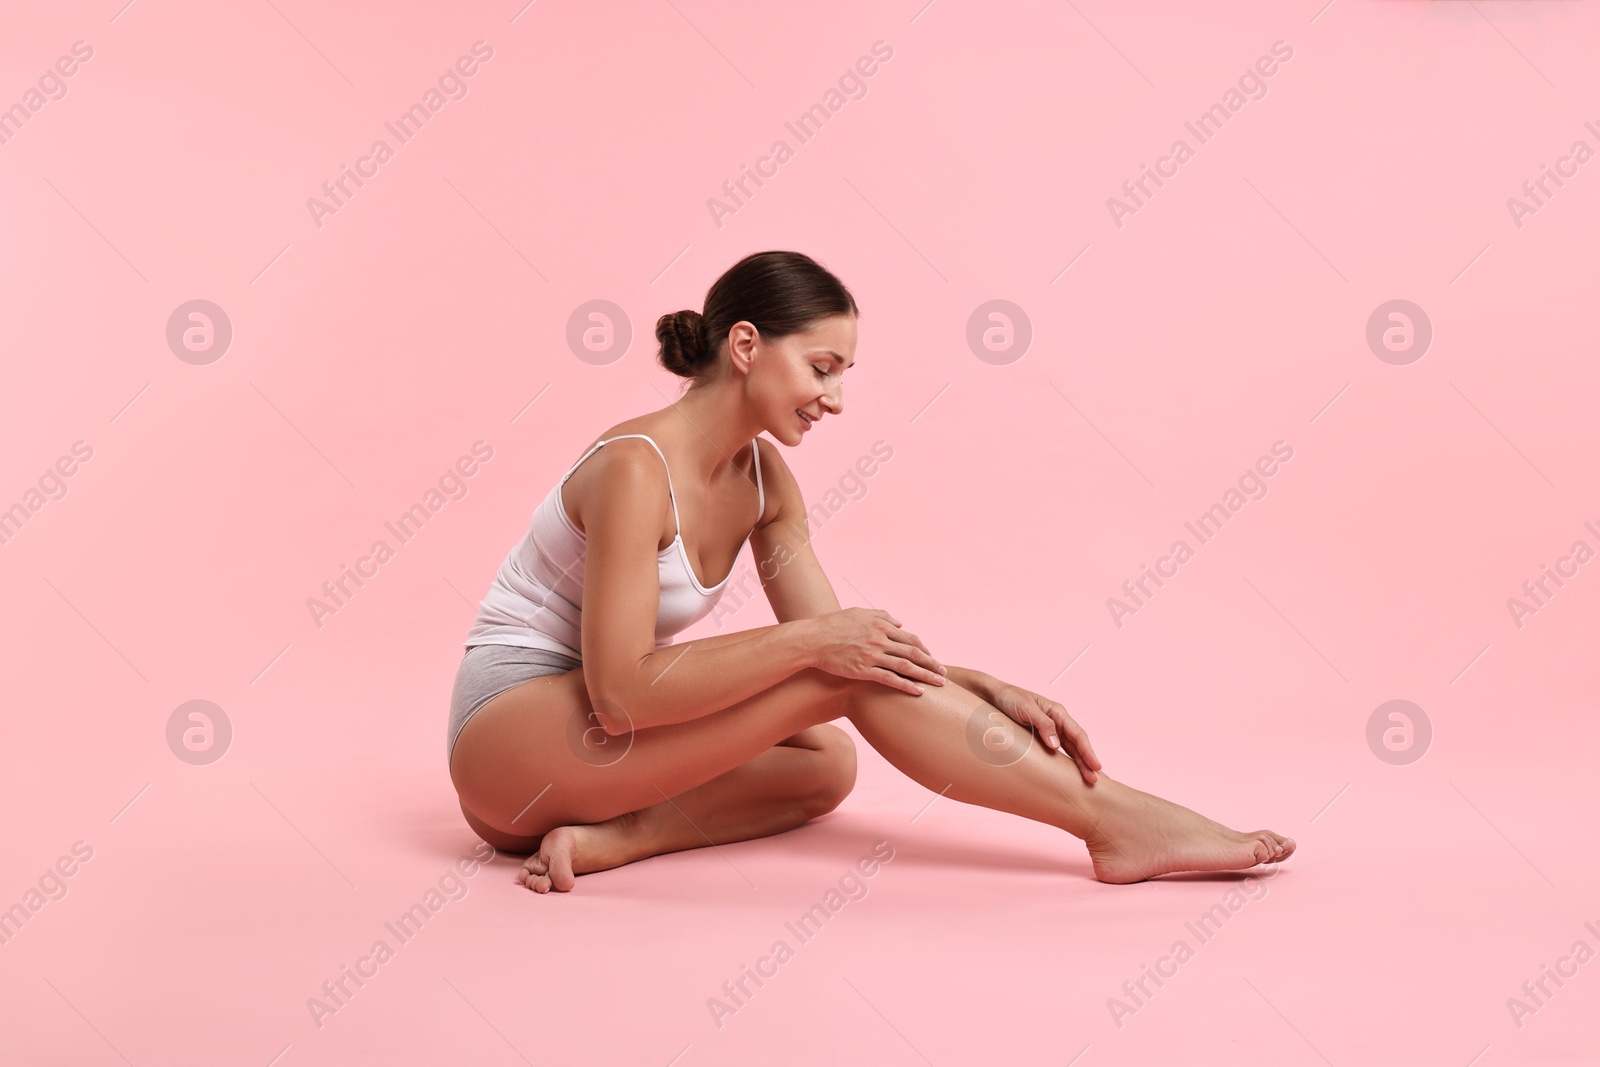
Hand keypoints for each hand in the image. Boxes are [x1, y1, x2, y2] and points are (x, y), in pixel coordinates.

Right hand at [804, 608, 947, 695]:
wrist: (813, 639)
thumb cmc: (834, 624)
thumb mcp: (859, 612)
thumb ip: (881, 616)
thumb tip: (900, 622)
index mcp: (880, 624)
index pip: (910, 638)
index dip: (924, 649)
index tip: (932, 658)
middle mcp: (880, 639)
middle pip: (913, 652)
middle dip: (931, 664)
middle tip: (944, 673)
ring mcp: (872, 655)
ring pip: (905, 666)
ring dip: (925, 675)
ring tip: (939, 684)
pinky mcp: (863, 670)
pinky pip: (890, 679)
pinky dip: (906, 685)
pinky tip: (918, 692)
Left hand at [988, 682, 1101, 783]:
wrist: (992, 696)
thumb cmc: (1009, 699)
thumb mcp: (1026, 708)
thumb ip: (1043, 724)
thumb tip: (1056, 745)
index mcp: (1057, 712)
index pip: (1077, 734)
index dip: (1087, 752)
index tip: (1095, 766)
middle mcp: (1057, 722)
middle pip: (1077, 745)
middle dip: (1088, 762)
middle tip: (1097, 781)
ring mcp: (1050, 731)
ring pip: (1070, 750)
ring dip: (1080, 765)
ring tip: (1091, 781)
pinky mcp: (1040, 738)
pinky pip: (1057, 752)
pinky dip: (1066, 763)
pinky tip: (1071, 774)